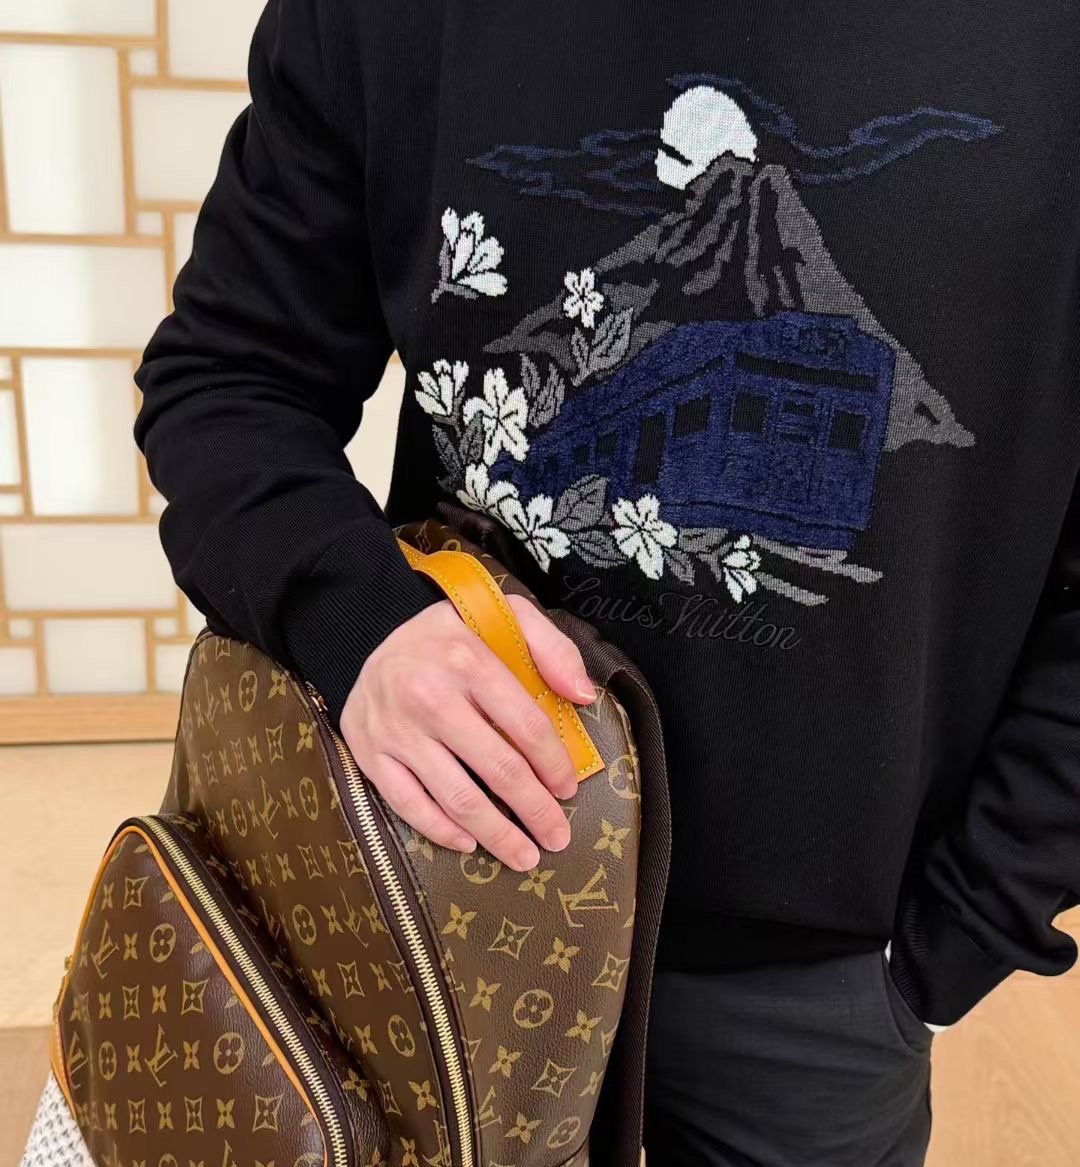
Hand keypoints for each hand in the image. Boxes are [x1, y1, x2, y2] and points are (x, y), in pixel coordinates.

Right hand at [339, 596, 596, 871]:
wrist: (363, 629)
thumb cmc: (449, 633)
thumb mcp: (504, 614)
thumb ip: (552, 646)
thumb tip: (583, 695)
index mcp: (467, 659)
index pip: (525, 725)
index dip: (554, 764)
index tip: (568, 788)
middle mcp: (429, 695)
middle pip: (497, 768)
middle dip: (534, 810)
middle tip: (557, 837)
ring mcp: (395, 728)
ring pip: (456, 796)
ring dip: (495, 833)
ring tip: (523, 855)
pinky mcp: (369, 751)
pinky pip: (407, 803)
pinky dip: (440, 830)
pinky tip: (469, 843)